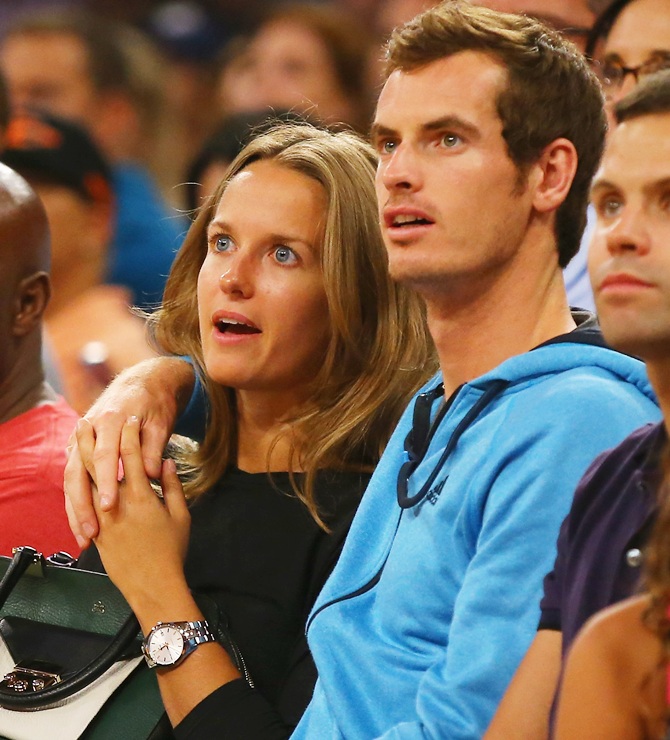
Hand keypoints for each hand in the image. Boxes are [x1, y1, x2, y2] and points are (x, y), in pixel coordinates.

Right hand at [64, 356, 194, 547]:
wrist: (142, 382)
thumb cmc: (155, 403)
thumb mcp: (160, 421)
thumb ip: (154, 447)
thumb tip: (152, 473)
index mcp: (110, 420)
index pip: (105, 456)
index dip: (107, 482)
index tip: (110, 506)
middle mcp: (90, 431)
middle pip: (79, 472)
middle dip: (84, 505)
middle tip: (93, 533)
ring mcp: (81, 440)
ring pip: (71, 479)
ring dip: (76, 510)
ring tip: (85, 538)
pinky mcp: (80, 450)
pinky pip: (74, 480)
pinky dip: (75, 503)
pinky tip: (82, 525)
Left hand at [93, 416, 190, 614]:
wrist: (153, 584)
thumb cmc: (172, 549)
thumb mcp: (181, 515)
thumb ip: (171, 486)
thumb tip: (164, 462)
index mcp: (141, 495)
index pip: (132, 455)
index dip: (132, 434)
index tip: (133, 418)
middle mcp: (116, 502)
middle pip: (100, 463)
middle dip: (94, 439)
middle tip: (91, 420)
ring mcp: (102, 516)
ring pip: (86, 480)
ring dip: (81, 456)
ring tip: (79, 439)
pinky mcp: (95, 530)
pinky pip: (82, 503)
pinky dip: (79, 484)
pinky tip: (78, 473)